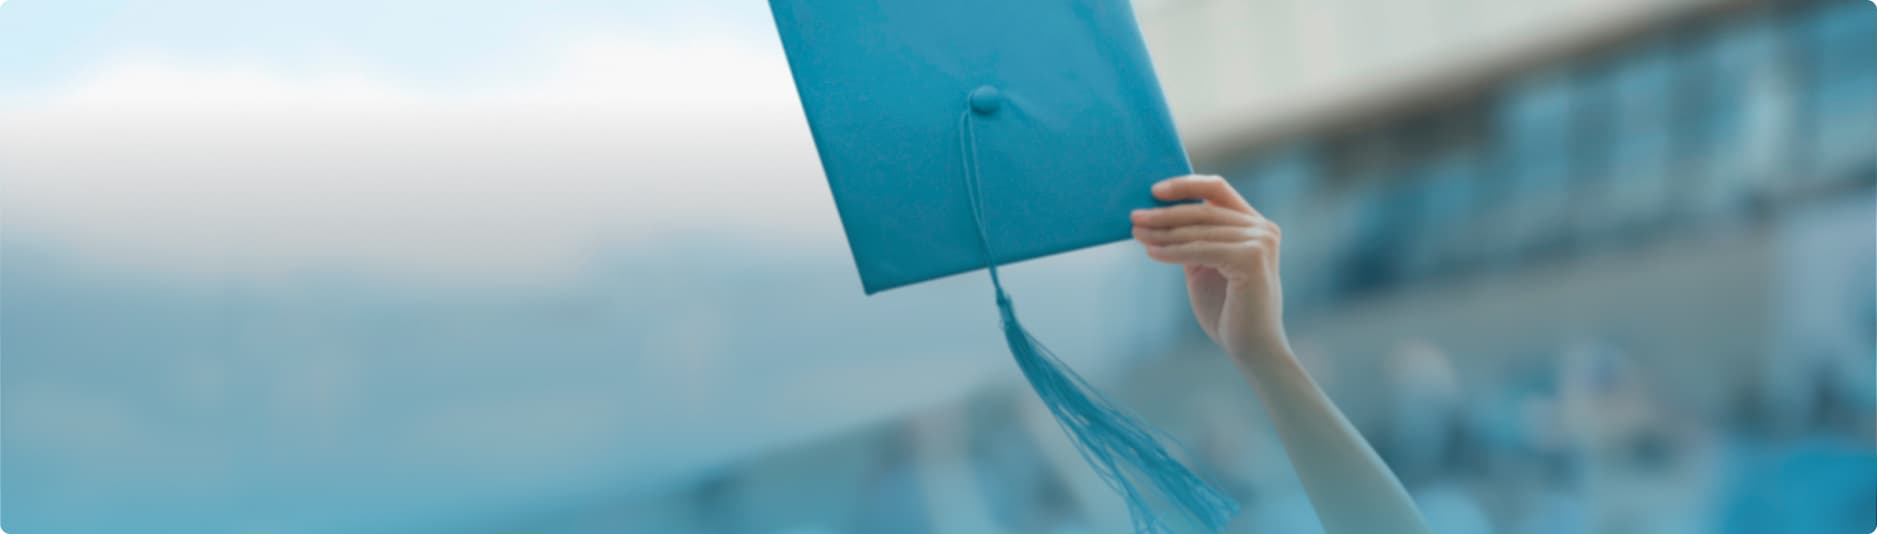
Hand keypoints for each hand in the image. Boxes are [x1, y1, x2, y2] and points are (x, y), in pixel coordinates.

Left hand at [1131, 175, 1285, 357]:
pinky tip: (1151, 253)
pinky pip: (1201, 249)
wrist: (1252, 347)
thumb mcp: (1204, 265)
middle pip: (1203, 209)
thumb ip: (1191, 239)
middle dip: (1164, 213)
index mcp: (1254, 224)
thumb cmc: (1227, 309)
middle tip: (1133, 217)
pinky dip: (1173, 251)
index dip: (1185, 185)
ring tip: (1136, 234)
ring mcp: (1260, 242)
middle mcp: (1262, 228)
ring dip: (1163, 233)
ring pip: (1199, 230)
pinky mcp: (1252, 259)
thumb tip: (1154, 217)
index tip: (1153, 190)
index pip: (1217, 189)